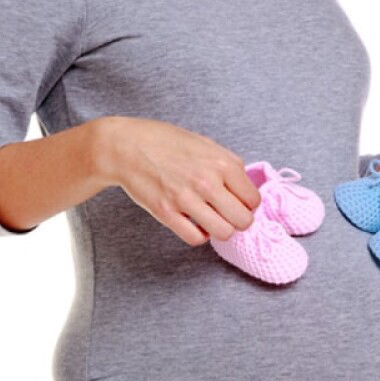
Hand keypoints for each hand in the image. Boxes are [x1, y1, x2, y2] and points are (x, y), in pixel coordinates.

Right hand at [92, 116, 260, 245]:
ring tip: (212, 220)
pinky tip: (195, 223)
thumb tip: (245, 188)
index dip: (248, 204)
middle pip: (243, 221)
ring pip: (224, 233)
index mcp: (222, 163)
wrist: (126, 146)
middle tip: (227, 215)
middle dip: (238, 220)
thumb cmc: (165, 142)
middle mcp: (208, 182)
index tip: (238, 202)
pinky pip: (196, 238)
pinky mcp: (167, 213)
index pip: (254, 200)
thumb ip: (228, 165)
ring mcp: (186, 199)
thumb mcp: (205, 144)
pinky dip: (200, 235)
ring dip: (220, 230)